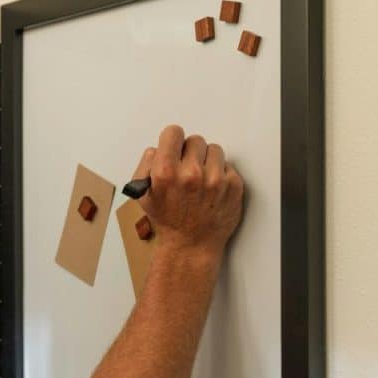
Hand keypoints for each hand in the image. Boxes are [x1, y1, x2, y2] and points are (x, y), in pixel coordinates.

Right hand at [132, 125, 243, 254]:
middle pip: (195, 140)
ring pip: (214, 149)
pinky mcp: (234, 186)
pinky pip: (228, 165)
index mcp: (166, 172)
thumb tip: (158, 149)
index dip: (172, 141)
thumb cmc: (168, 221)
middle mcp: (191, 174)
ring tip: (202, 179)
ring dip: (208, 161)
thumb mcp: (143, 194)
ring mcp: (215, 179)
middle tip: (187, 170)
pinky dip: (221, 174)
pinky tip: (212, 189)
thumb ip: (146, 165)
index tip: (175, 149)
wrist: (191, 245)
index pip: (173, 132)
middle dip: (190, 153)